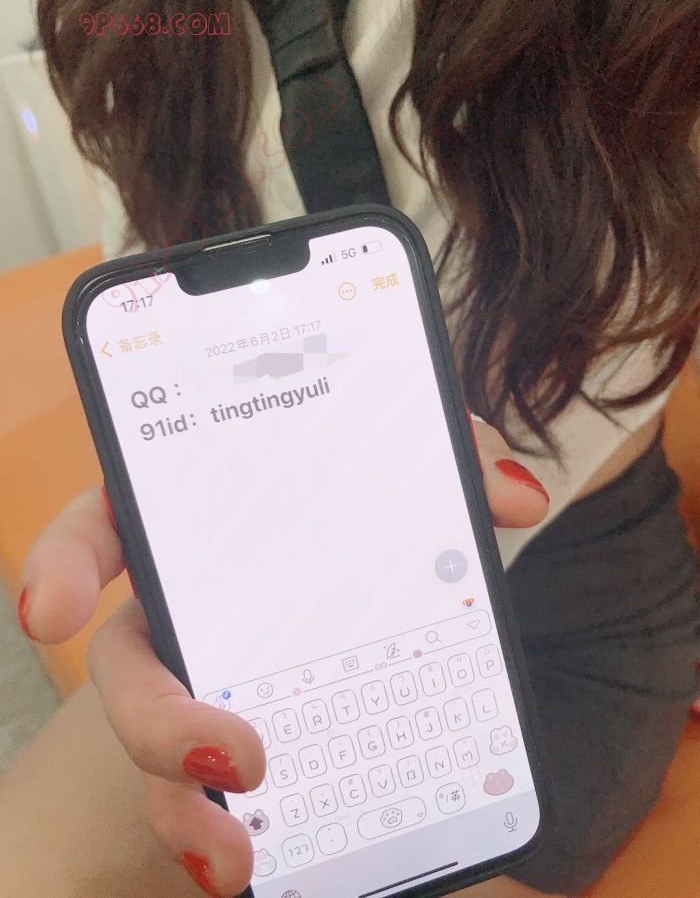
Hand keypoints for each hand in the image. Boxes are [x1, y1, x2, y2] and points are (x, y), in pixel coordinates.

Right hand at [17, 421, 548, 897]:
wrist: (389, 586)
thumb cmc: (372, 515)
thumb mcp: (409, 474)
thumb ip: (450, 458)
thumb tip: (512, 496)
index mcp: (206, 527)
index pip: (108, 525)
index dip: (65, 562)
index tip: (52, 611)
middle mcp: (189, 609)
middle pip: (129, 666)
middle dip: (153, 723)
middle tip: (232, 758)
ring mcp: (209, 682)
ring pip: (162, 755)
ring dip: (186, 814)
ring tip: (238, 862)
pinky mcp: (244, 743)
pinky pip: (218, 800)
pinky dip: (234, 835)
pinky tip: (279, 864)